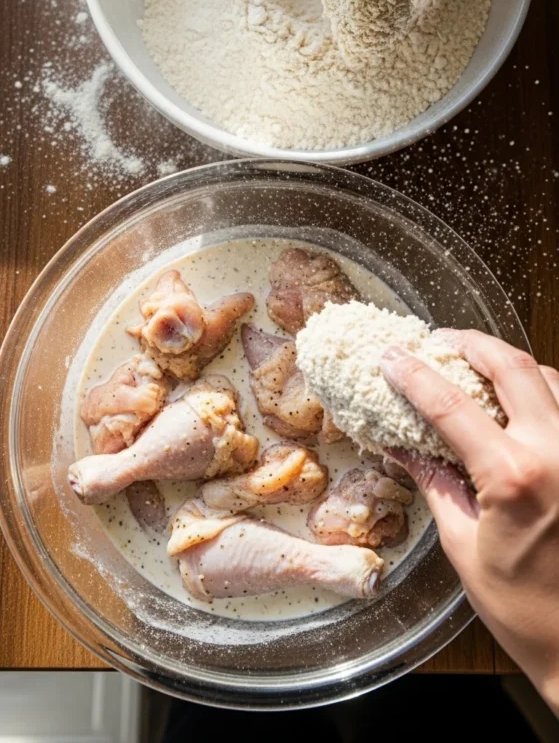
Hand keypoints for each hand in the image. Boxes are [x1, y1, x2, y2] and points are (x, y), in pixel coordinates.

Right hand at [379, 330, 558, 714]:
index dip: (414, 375)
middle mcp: (557, 451)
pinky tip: (518, 398)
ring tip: (475, 362)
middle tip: (440, 340)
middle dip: (470, 343)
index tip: (391, 358)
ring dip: (508, 362)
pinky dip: (541, 389)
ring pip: (548, 376)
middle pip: (511, 366)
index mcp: (515, 475)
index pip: (451, 405)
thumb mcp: (464, 546)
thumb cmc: (525, 611)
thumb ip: (436, 485)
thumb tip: (402, 448)